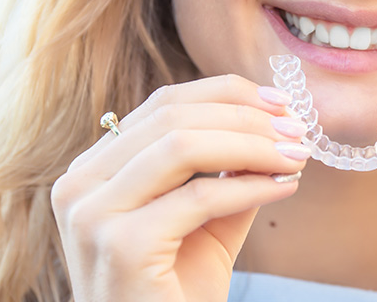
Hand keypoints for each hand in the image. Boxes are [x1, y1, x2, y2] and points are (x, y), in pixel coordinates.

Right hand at [51, 74, 311, 300]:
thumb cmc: (173, 295)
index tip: (280, 102)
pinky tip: (283, 187)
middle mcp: (78, 186)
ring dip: (252, 144)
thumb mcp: (204, 223)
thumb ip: (227, 174)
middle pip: (171, 117)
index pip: (161, 106)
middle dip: (246, 116)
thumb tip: (274, 126)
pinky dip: (249, 186)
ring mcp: (92, 215)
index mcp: (91, 172)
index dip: (225, 94)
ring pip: (183, 146)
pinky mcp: (121, 246)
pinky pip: (198, 197)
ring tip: (296, 155)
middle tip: (298, 129)